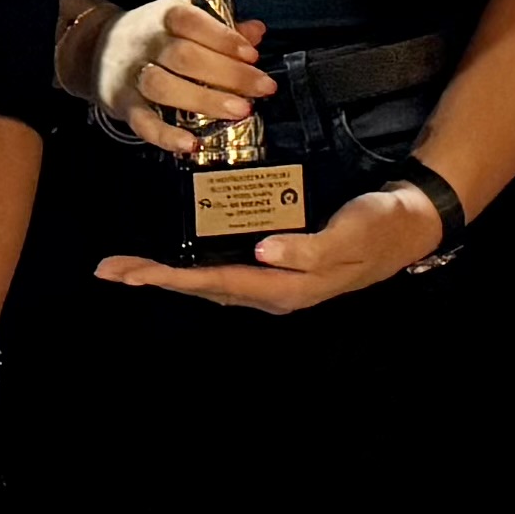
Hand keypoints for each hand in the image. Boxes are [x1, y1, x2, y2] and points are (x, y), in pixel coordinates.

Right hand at [89, 0, 269, 158]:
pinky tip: (191, 144)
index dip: (223, 38)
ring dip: (205, 100)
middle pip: (185, 56)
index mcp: (164, 16)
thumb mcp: (183, 23)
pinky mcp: (122, 104)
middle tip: (261, 89)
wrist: (96, 49)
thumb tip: (256, 32)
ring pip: (164, 87)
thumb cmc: (153, 37)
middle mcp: (146, 43)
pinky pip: (142, 122)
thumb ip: (220, 29)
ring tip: (240, 111)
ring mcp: (132, 74)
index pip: (192, 22)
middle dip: (228, 74)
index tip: (252, 55)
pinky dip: (166, 135)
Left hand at [100, 181, 446, 316]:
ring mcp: (272, 279)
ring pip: (209, 280)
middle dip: (154, 278)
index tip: (130, 274)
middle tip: (109, 269)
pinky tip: (176, 258)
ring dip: (168, 274)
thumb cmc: (376, 228)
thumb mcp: (348, 236)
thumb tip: (263, 254)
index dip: (169, 278)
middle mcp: (271, 289)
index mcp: (283, 288)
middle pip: (201, 286)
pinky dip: (194, 265)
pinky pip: (225, 268)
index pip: (214, 283)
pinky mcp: (276, 263)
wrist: (406, 224)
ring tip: (127, 266)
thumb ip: (307, 249)